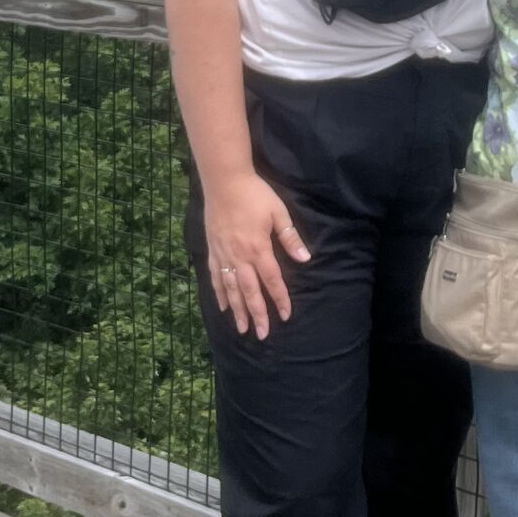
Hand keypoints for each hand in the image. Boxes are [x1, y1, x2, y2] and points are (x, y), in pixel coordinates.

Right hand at [206, 172, 310, 338]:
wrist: (224, 181)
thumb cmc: (255, 195)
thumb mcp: (278, 213)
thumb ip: (289, 237)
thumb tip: (304, 258)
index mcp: (258, 249)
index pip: (272, 281)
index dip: (280, 299)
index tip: (285, 316)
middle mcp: (239, 257)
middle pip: (250, 292)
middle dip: (257, 314)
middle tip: (263, 335)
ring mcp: (223, 255)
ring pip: (231, 289)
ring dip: (237, 311)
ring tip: (242, 329)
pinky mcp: (213, 249)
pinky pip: (215, 277)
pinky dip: (219, 293)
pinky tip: (222, 306)